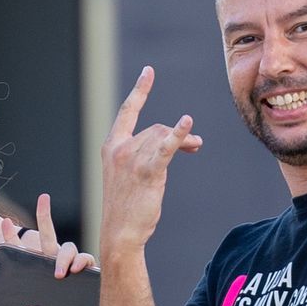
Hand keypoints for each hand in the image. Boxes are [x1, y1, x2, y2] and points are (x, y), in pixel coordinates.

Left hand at [3, 193, 96, 305]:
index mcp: (37, 284)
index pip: (23, 256)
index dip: (13, 239)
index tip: (6, 222)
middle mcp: (55, 275)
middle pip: (48, 240)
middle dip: (45, 217)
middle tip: (43, 198)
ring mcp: (74, 277)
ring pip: (70, 248)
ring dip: (64, 254)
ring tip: (59, 273)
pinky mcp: (92, 282)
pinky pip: (89, 262)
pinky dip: (82, 261)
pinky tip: (76, 271)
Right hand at [99, 67, 201, 254]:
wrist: (120, 233)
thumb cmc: (128, 206)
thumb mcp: (132, 174)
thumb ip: (150, 152)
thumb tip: (184, 139)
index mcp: (111, 147)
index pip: (127, 111)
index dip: (140, 91)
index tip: (148, 72)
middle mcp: (118, 149)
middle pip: (155, 128)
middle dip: (177, 133)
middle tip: (195, 145)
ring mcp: (131, 160)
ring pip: (164, 137)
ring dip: (185, 140)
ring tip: (195, 148)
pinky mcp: (147, 171)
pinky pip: (166, 148)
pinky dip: (178, 134)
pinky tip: (188, 124)